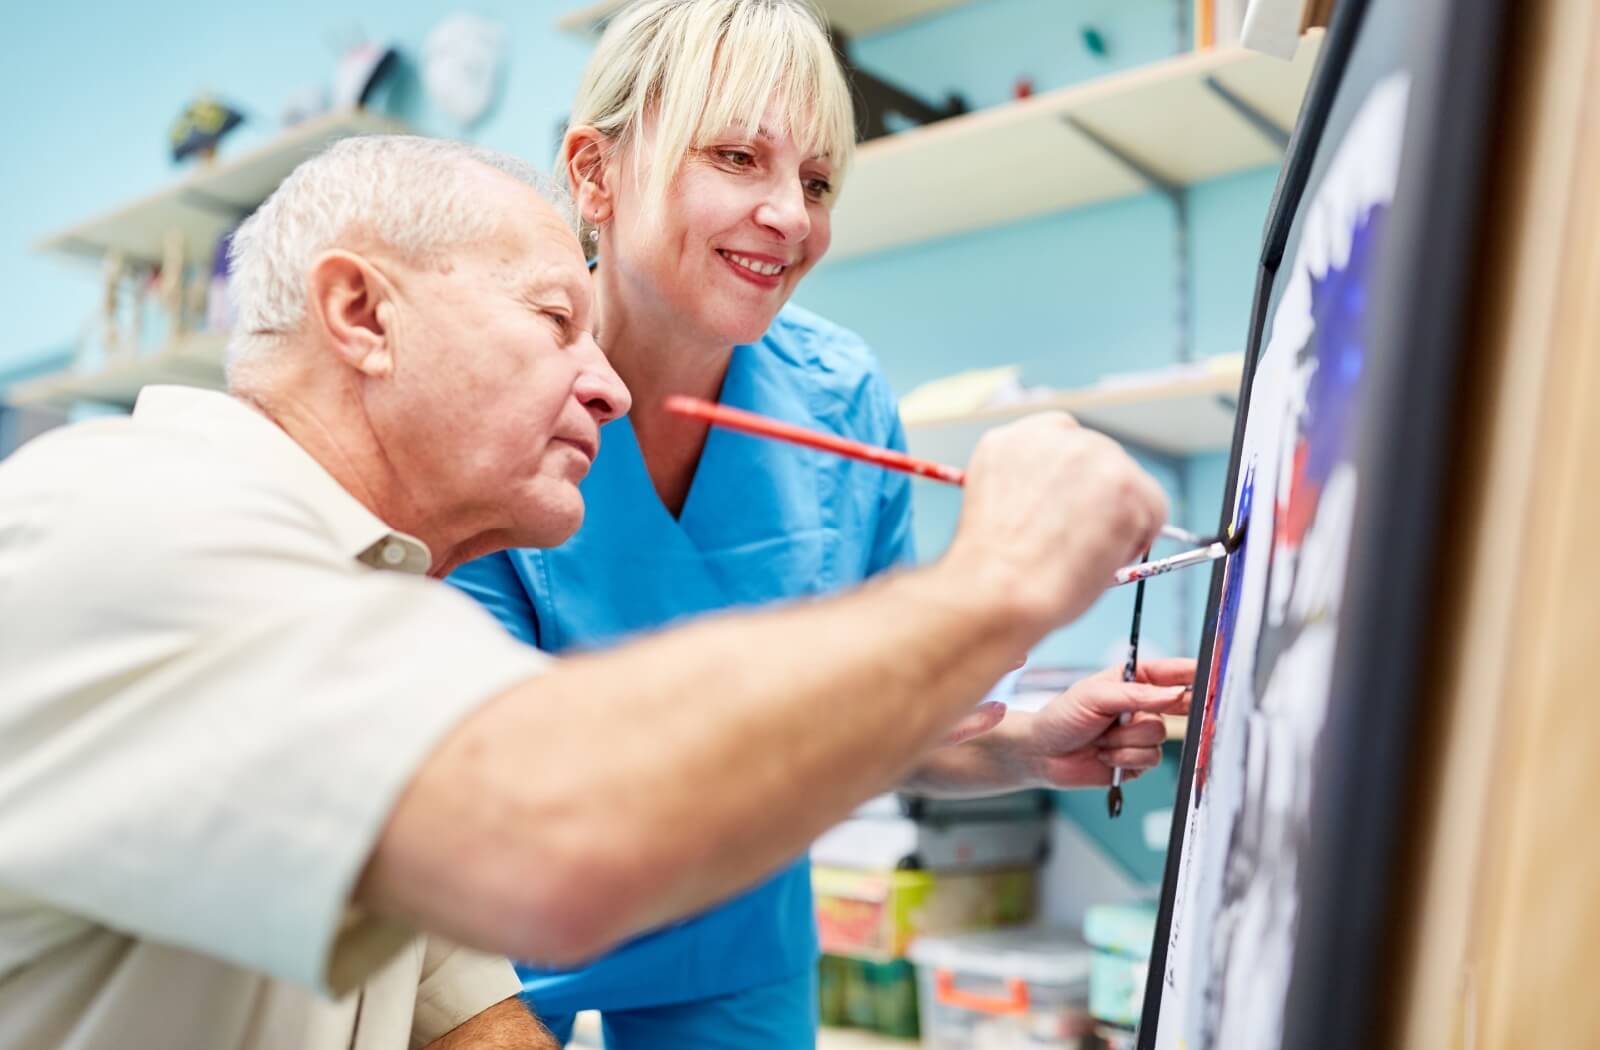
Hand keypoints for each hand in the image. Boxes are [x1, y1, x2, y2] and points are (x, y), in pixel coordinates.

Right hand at [945, 413, 1167, 632]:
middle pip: (1101, 459)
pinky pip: (1154, 510)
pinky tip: (1102, 557)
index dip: (1071, 480)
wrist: (997, 589)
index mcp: (1013, 439)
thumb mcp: (996, 507)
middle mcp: (1055, 435)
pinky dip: (1138, 539)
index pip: (1061, 442)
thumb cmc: (991, 569)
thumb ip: (1034, 491)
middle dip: (1100, 498)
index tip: (1071, 506)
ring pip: (1131, 485)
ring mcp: (1094, 454)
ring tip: (1083, 555)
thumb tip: (1073, 508)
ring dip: (1119, 518)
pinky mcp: (1128, 484)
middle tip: (1083, 541)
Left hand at [1021, 657, 1194, 787]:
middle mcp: (1142, 706)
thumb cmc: (1063, 716)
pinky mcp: (1138, 760)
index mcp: (1133, 681)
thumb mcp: (1096, 696)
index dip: (1192, 674)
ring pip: (1159, 735)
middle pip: (1178, 706)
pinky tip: (1104, 755)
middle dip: (1161, 711)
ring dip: (1127, 738)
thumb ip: (1136, 695)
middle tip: (1153, 711)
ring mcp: (1142, 735)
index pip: (1171, 673)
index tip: (1210, 673)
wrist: (1043, 753)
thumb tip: (1174, 693)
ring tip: (1102, 737)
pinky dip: (1124, 757)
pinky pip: (1149, 758)